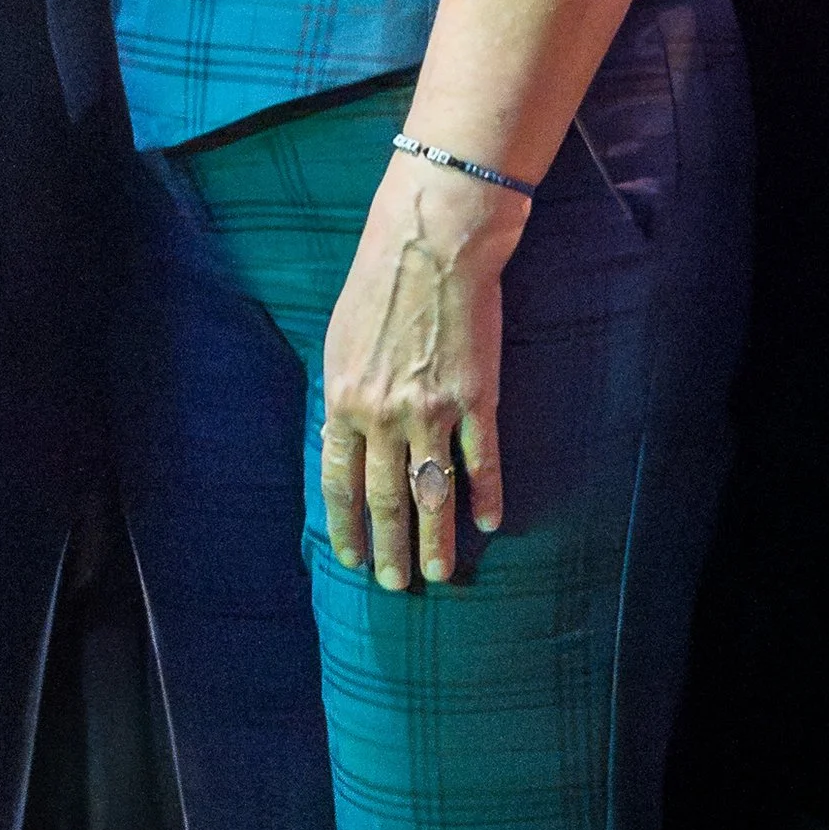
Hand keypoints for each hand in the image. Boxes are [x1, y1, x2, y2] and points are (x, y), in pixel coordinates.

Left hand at [318, 154, 522, 589]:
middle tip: (395, 584)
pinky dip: (485, 495)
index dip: (346, 523)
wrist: (431, 244)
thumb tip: (342, 437)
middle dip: (389, 546)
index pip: (340, 481)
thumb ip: (342, 395)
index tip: (351, 555)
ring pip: (433, 492)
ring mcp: (433, 411)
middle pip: (386, 498)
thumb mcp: (339, 341)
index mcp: (344, 400)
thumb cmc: (378, 283)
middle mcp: (384, 415)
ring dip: (435, 540)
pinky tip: (489, 522)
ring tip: (438, 574)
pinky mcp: (477, 399)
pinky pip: (482, 461)